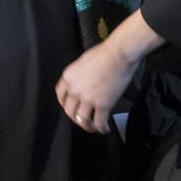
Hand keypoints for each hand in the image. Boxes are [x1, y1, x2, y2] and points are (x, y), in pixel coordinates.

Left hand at [56, 11, 163, 133]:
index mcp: (69, 77)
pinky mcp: (102, 104)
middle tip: (82, 119)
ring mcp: (88, 98)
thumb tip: (86, 80)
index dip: (66, 105)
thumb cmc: (107, 52)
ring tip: (93, 127)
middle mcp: (75, 90)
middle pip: (70, 111)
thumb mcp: (85, 60)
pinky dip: (101, 128)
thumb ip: (81, 73)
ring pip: (82, 120)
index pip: (60, 96)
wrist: (119, 53)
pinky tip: (105, 129)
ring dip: (87, 126)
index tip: (71, 107)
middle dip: (76, 117)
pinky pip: (99, 122)